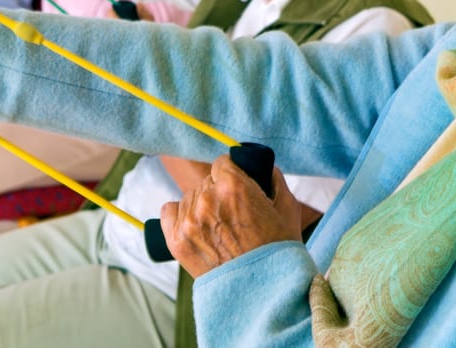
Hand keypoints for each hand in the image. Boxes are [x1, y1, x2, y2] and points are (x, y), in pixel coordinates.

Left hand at [161, 154, 302, 277]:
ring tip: (219, 229)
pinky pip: (168, 210)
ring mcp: (189, 220)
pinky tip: (195, 227)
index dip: (232, 175)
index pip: (222, 163)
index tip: (237, 188)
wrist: (263, 293)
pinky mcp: (176, 240)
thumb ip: (273, 179)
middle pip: (206, 181)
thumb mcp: (286, 208)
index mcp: (234, 185)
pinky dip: (179, 215)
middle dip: (219, 193)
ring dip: (202, 206)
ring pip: (190, 197)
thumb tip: (264, 168)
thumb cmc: (278, 251)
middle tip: (233, 216)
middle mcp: (207, 198)